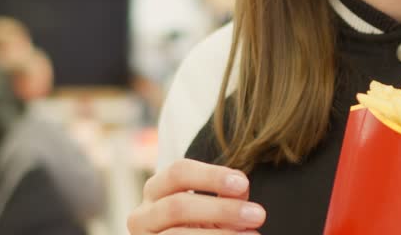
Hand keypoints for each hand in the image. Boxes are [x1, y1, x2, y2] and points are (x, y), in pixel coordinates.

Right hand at [127, 159, 265, 233]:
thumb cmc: (198, 228)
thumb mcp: (210, 208)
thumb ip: (224, 193)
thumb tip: (241, 186)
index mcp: (156, 190)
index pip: (179, 172)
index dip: (212, 176)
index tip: (244, 183)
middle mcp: (142, 215)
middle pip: (178, 205)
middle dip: (222, 210)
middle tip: (258, 215)